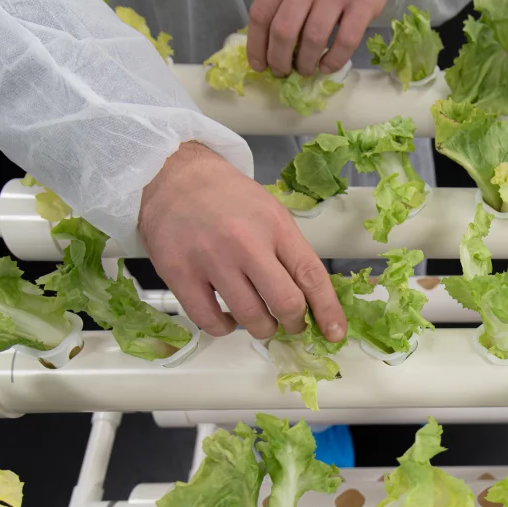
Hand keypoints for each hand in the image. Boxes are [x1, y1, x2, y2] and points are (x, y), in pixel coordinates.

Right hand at [139, 142, 346, 341]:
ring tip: (260, 321)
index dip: (328, 311)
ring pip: (250, 318)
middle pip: (285, 303)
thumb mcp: (272, 214)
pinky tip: (228, 318)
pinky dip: (225, 328)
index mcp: (275, 226)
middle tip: (291, 324)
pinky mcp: (179, 273)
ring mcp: (211, 260)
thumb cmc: (227, 196)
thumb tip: (313, 300)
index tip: (335, 332)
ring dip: (262, 328)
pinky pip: (210, 321)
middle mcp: (245, 243)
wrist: (173, 175)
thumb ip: (291, 253)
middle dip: (294, 323)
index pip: (312, 276)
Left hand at [247, 0, 395, 76]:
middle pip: (283, 31)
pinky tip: (327, 66)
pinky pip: (345, 42)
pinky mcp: (362, 4)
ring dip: (306, 63)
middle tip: (283, 72)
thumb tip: (271, 43)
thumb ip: (284, 0)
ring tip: (306, 70)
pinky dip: (334, 61)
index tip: (260, 65)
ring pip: (312, 39)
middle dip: (279, 60)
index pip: (260, 14)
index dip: (256, 46)